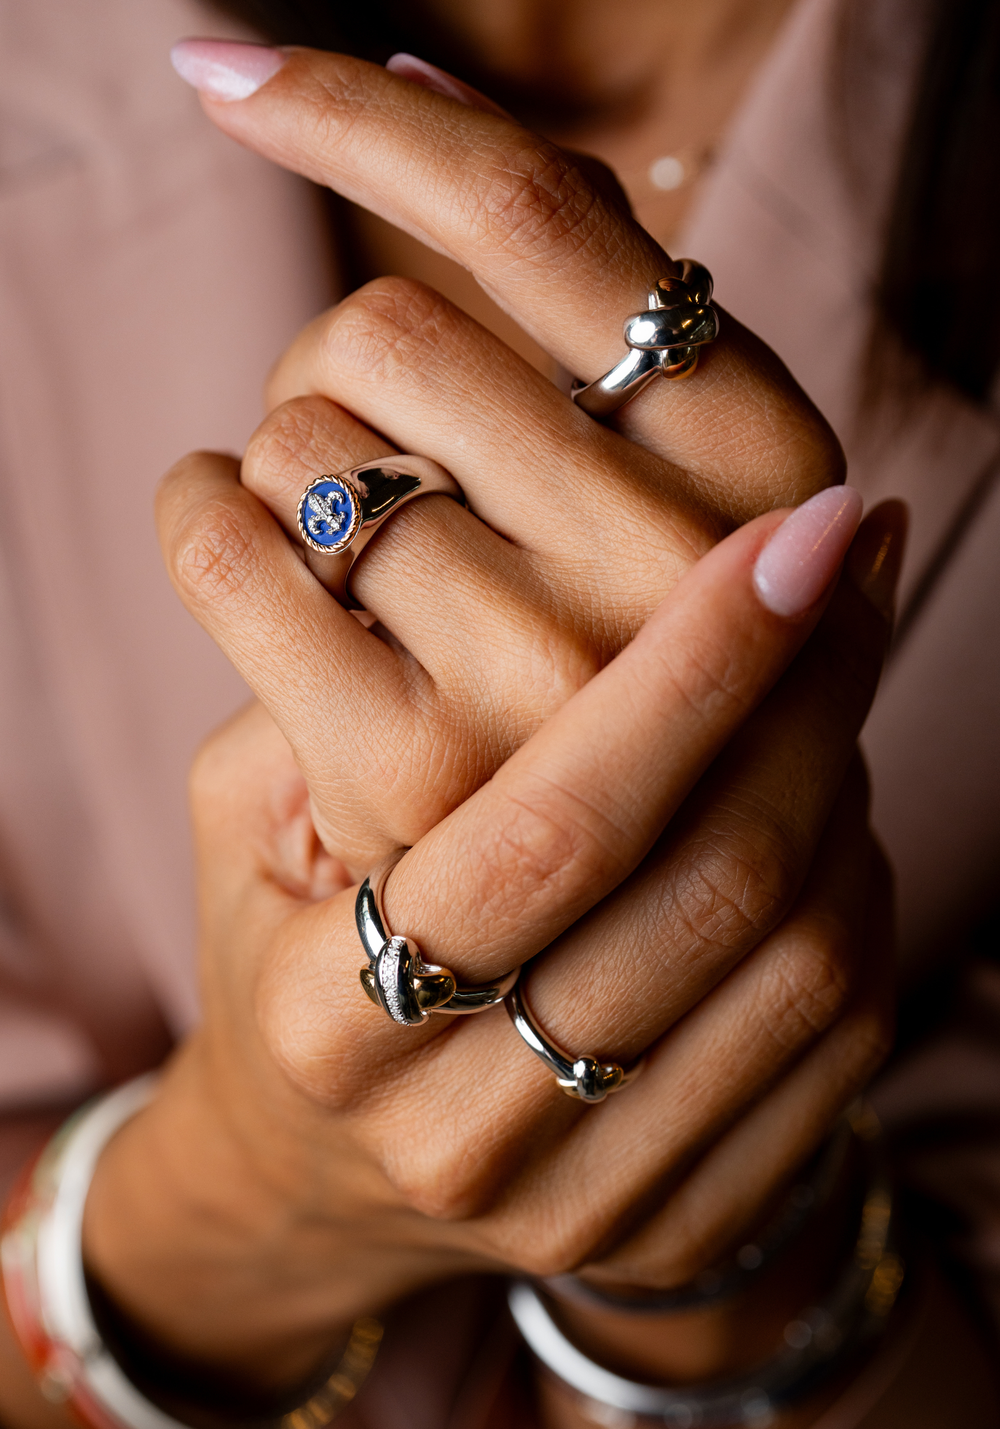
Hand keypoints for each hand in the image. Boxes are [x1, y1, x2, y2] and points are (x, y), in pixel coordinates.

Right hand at [82, 495, 899, 1421]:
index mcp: (325, 1019)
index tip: (795, 534)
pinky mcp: (676, 1232)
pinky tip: (829, 804)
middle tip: (848, 563)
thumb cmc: (283, 946)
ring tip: (830, 672)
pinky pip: (834, 1044)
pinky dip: (860, 896)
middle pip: (705, 890)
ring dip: (843, 788)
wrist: (310, 1179)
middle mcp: (455, 1132)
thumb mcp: (248, 816)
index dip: (692, 669)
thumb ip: (340, 699)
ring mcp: (578, 1202)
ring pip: (799, 966)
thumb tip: (526, 548)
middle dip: (807, 699)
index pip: (548, 831)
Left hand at [160, 45, 844, 871]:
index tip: (228, 76)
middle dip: (336, 376)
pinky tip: (239, 559)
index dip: (372, 122)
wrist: (564, 938)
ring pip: (304, 435)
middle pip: (392, 324)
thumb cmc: (595, 680)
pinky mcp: (418, 768)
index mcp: (766, 463)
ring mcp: (559, 674)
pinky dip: (194, 519)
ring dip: (284, 471)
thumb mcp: (649, 497)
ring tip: (352, 572)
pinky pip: (226, 540)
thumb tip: (423, 69)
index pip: (543, 221)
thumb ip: (578, 310)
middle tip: (370, 469)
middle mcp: (690, 562)